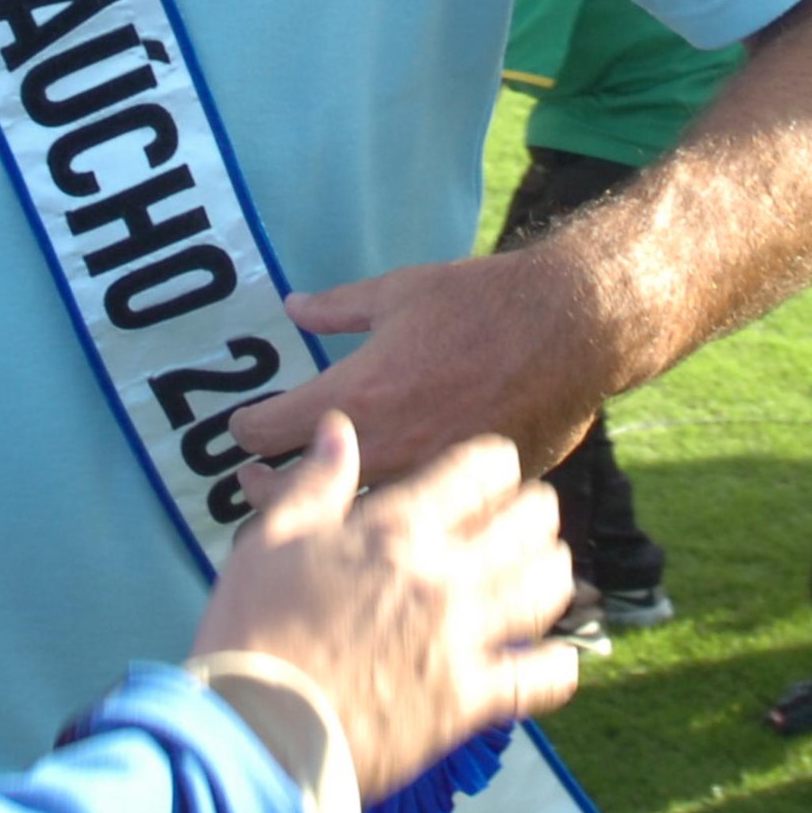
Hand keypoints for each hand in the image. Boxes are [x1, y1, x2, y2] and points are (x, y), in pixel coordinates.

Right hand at [193, 414, 578, 799]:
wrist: (254, 726)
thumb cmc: (252, 631)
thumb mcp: (272, 538)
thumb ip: (316, 481)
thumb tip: (340, 429)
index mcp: (395, 531)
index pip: (476, 472)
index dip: (496, 461)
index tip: (499, 465)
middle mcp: (441, 576)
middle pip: (526, 524)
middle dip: (537, 510)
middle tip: (534, 511)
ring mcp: (460, 640)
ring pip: (543, 591)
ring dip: (554, 573)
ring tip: (550, 568)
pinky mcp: (465, 703)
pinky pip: (536, 678)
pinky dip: (556, 665)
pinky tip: (558, 656)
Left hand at [226, 248, 617, 485]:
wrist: (570, 329)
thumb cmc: (483, 302)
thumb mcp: (398, 291)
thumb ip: (337, 308)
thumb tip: (293, 306)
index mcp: (356, 395)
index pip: (269, 431)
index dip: (245, 429)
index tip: (242, 428)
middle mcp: (384, 448)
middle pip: (298, 494)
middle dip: (267, 488)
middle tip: (250, 483)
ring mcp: (427, 480)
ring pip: (352, 520)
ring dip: (322, 514)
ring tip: (305, 509)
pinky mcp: (470, 496)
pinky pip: (414, 520)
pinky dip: (390, 521)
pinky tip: (381, 514)